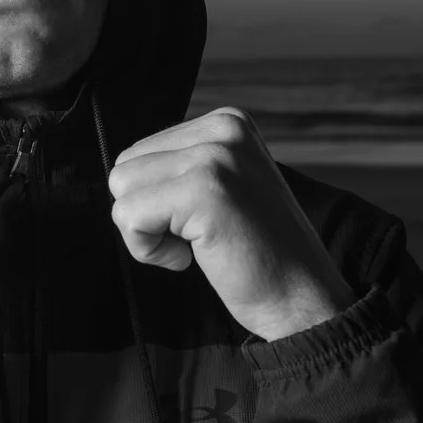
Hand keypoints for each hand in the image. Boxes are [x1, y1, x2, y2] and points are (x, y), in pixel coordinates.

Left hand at [106, 107, 351, 341]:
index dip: (157, 200)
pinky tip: (191, 258)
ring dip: (147, 232)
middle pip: (125, 166)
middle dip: (146, 212)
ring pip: (121, 190)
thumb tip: (120, 173)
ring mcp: (215, 157)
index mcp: (228, 123)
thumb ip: (181, 168)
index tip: (202, 221)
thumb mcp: (224, 188)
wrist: (302, 299)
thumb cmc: (257, 255)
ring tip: (196, 245)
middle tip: (196, 237)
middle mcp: (223, 129)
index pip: (141, 152)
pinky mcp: (203, 190)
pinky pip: (129, 216)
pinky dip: (149, 250)